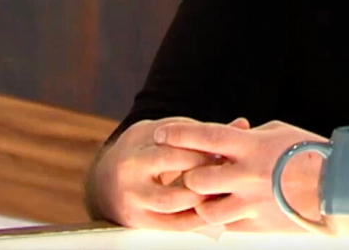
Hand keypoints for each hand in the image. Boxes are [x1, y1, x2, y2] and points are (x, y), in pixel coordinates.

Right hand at [88, 116, 249, 229]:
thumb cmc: (146, 149)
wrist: (105, 180)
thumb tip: (243, 124)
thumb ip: (202, 132)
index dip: (207, 147)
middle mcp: (132, 169)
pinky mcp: (137, 222)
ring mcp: (133, 198)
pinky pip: (172, 225)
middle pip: (178, 168)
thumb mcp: (167, 132)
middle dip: (207, 170)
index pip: (180, 141)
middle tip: (228, 171)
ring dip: (203, 196)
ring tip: (222, 190)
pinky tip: (212, 211)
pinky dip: (196, 219)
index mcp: (140, 141)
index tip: (228, 150)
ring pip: (175, 200)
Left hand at [155, 119, 326, 231]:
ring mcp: (249, 203)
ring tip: (208, 196)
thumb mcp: (278, 133)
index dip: (180, 134)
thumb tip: (230, 137)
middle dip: (190, 175)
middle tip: (191, 172)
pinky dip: (224, 217)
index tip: (162, 133)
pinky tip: (230, 209)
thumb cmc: (310, 153)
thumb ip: (249, 137)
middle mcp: (245, 175)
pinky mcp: (256, 224)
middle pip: (197, 178)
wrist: (336, 187)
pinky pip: (227, 225)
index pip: (205, 137)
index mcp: (250, 146)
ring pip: (206, 209)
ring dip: (203, 202)